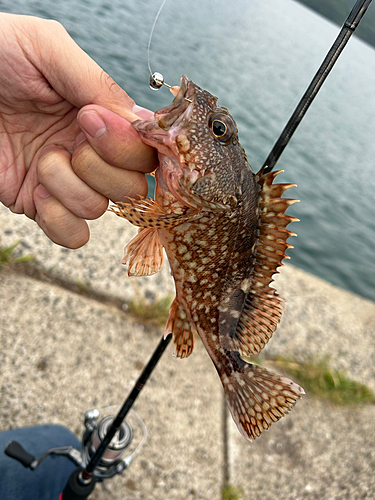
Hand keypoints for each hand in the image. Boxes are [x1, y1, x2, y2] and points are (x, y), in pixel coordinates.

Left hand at [0, 13, 156, 247]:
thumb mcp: (48, 49)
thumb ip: (97, 82)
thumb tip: (139, 122)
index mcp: (102, 118)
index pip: (145, 152)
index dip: (125, 146)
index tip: (88, 119)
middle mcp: (91, 154)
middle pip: (132, 187)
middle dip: (100, 168)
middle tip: (69, 141)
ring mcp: (68, 182)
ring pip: (98, 209)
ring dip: (68, 186)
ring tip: (41, 159)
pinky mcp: (41, 206)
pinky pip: (73, 235)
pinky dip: (59, 220)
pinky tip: (38, 192)